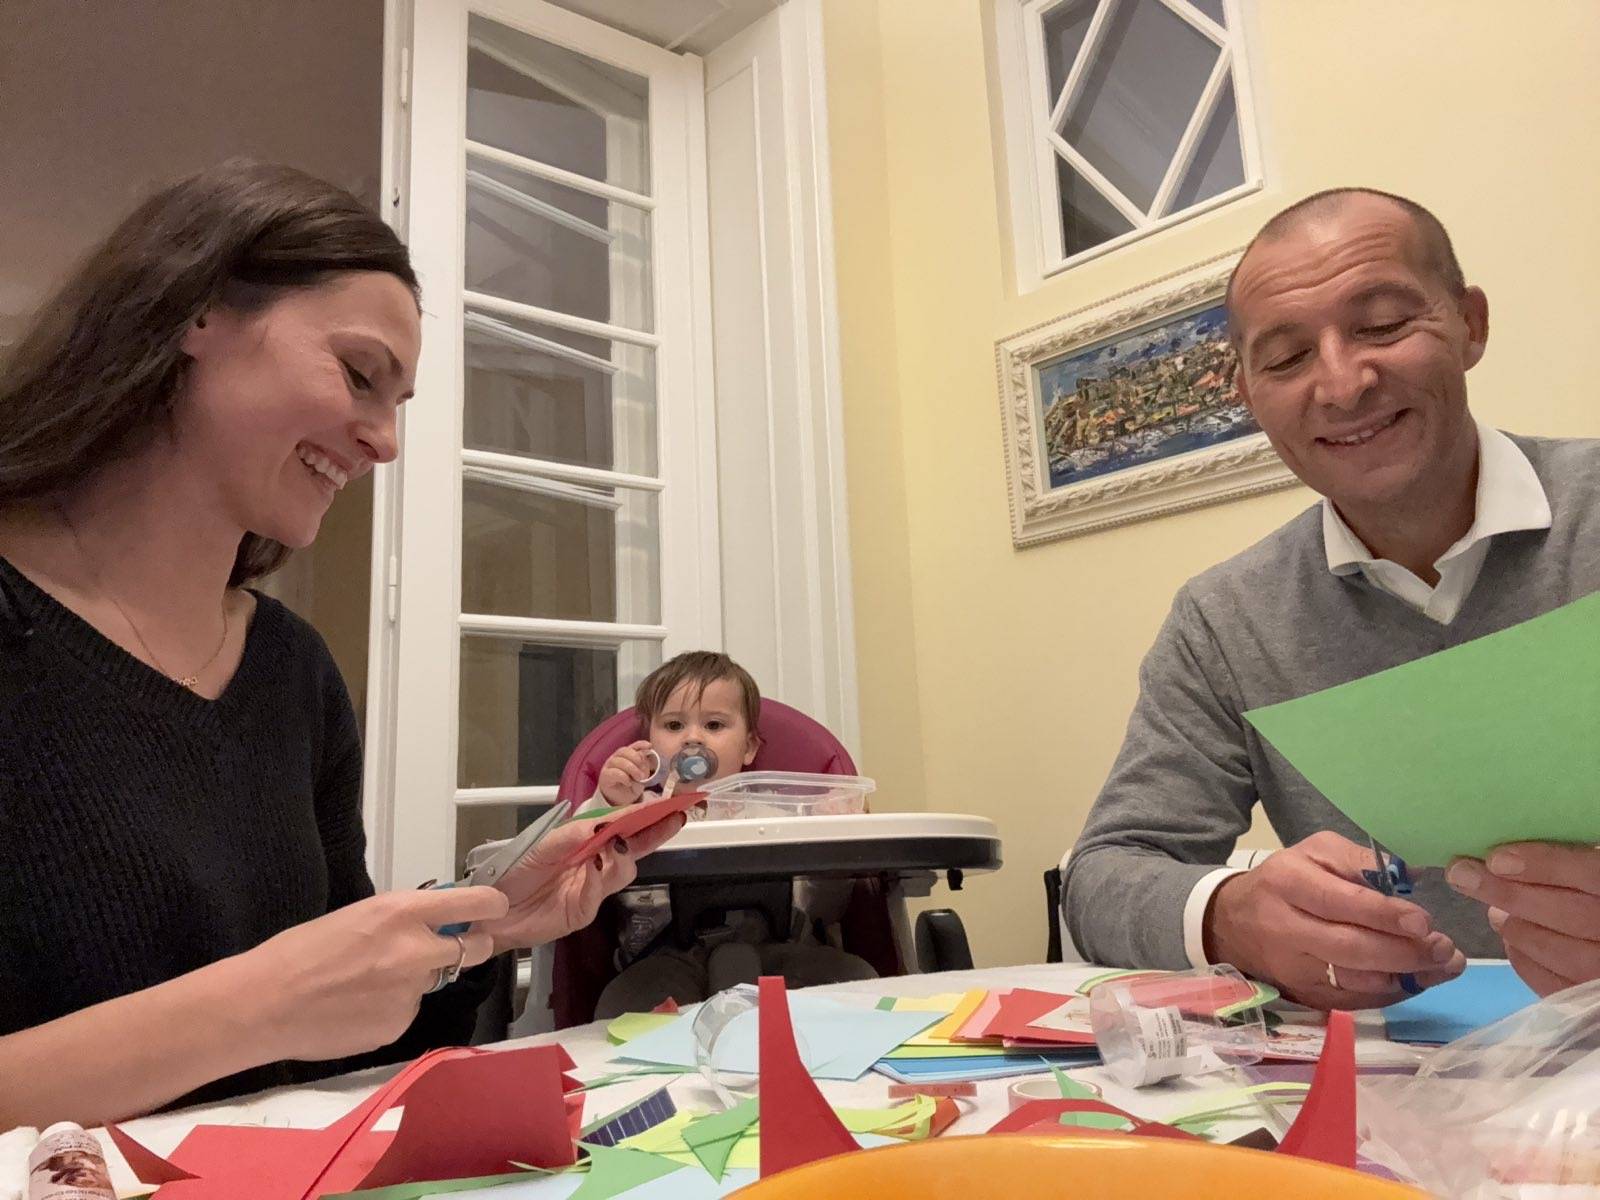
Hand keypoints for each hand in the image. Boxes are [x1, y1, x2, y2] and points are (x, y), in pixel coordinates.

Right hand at [244, 887, 507, 1061]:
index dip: (491, 906)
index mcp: (401, 912)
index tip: (495, 908)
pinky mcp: (399, 1025)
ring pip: (434, 982)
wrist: (264, 1004)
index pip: (472, 903)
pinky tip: (357, 1008)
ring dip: (417, 979)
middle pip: (475, 949)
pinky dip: (391, 1008)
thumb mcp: (358, 916)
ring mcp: (410, 993)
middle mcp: (415, 951)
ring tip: (369, 983)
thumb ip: (402, 920)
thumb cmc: (300, 952)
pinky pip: (408, 1011)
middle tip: (456, 947)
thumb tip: (432, 923)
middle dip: (471, 946)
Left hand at [478, 811, 687, 954]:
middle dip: (654, 833)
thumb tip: (599, 825)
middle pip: (632, 848)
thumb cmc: (512, 876)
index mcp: (584, 843)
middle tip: (674, 818)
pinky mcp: (584, 911)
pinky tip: (595, 866)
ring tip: (618, 843)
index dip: (643, 816)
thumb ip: (567, 838)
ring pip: (622, 871)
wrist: (492, 914)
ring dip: (623, 855)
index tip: (665, 804)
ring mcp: (592, 888)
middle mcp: (594, 863)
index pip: (619, 826)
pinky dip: (600, 878)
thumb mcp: (537, 849)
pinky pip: (599, 893)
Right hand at [597, 741, 656, 805]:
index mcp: (626, 756)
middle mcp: (616, 758)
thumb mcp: (641, 774)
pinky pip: (613, 772)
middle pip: (623, 751)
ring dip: (631, 768)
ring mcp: (609, 766)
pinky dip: (623, 777)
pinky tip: (629, 782)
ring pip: (617, 760)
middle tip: (643, 771)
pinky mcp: (605, 776)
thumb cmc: (632, 785)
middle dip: (635, 758)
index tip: (649, 746)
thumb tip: (644, 755)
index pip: (632, 746)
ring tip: (639, 778)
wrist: (623, 800)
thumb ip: (643, 765)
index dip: (640, 744)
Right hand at [1204, 832, 1464, 1008]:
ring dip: (1406, 977)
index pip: (1340, 903)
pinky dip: (1390, 993)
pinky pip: (1354, 1000)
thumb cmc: (1286, 880)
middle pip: (1350, 949)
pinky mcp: (1303, 995)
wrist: (1233, 923)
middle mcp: (1286, 929)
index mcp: (1288, 883)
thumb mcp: (1316, 853)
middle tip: (1443, 948)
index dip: (1385, 915)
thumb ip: (1362, 861)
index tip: (1424, 921)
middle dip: (1403, 952)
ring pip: (1355, 981)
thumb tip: (1412, 874)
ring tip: (1442, 965)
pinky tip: (1417, 980)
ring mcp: (1293, 969)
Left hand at [1446, 843, 1599, 994]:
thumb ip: (1567, 857)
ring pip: (1554, 949)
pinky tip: (1513, 939)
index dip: (1546, 866)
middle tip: (1462, 874)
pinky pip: (1550, 981)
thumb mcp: (1589, 864)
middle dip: (1509, 894)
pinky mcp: (1588, 997)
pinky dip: (1522, 957)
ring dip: (1513, 926)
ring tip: (1495, 911)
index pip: (1591, 874)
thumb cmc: (1590, 893)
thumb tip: (1505, 850)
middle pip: (1569, 915)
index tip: (1496, 859)